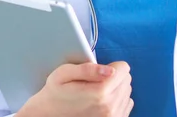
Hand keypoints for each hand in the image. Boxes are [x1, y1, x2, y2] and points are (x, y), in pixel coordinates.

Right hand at [18, 61, 132, 116]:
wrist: (50, 115)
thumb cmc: (55, 94)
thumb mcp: (63, 74)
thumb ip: (87, 69)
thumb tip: (110, 70)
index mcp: (99, 92)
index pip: (124, 69)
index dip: (111, 65)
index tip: (99, 71)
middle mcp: (110, 106)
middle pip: (127, 80)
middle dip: (114, 76)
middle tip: (95, 81)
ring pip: (127, 92)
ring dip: (116, 88)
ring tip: (97, 92)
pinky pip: (127, 105)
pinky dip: (117, 99)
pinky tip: (102, 101)